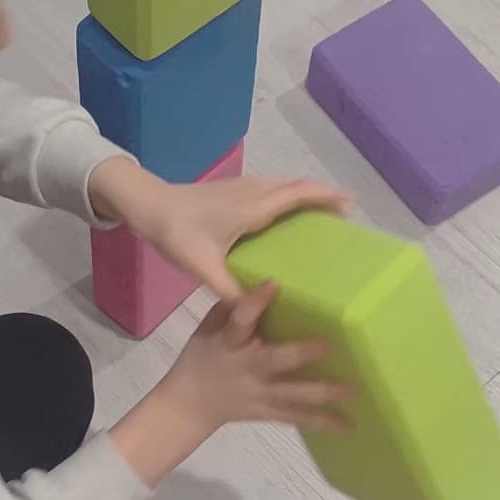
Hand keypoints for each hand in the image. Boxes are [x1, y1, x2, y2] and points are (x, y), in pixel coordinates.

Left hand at [89, 157, 349, 299]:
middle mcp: (254, 191)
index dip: (327, 197)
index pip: (299, 194)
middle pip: (298, 186)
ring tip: (323, 218)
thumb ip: (229, 290)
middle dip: (324, 197)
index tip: (352, 206)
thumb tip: (255, 313)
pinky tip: (285, 218)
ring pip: (284, 185)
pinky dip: (289, 197)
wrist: (147, 205)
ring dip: (306, 195)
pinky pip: (272, 188)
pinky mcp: (234, 189)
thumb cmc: (176, 232)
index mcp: (253, 207)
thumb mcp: (202, 266)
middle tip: (344, 219)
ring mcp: (244, 186)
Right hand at [109, 283, 353, 486]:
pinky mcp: (268, 412)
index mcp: (229, 343)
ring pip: (294, 394)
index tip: (273, 284)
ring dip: (323, 392)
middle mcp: (247, 368)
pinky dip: (322, 422)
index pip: (240, 321)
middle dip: (302, 354)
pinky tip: (349, 424)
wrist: (189, 405)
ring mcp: (260, 393)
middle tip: (329, 346)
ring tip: (352, 389)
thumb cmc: (200, 357)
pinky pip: (297, 417)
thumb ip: (229, 310)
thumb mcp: (207, 330)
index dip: (254, 303)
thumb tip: (257, 280)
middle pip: (276, 361)